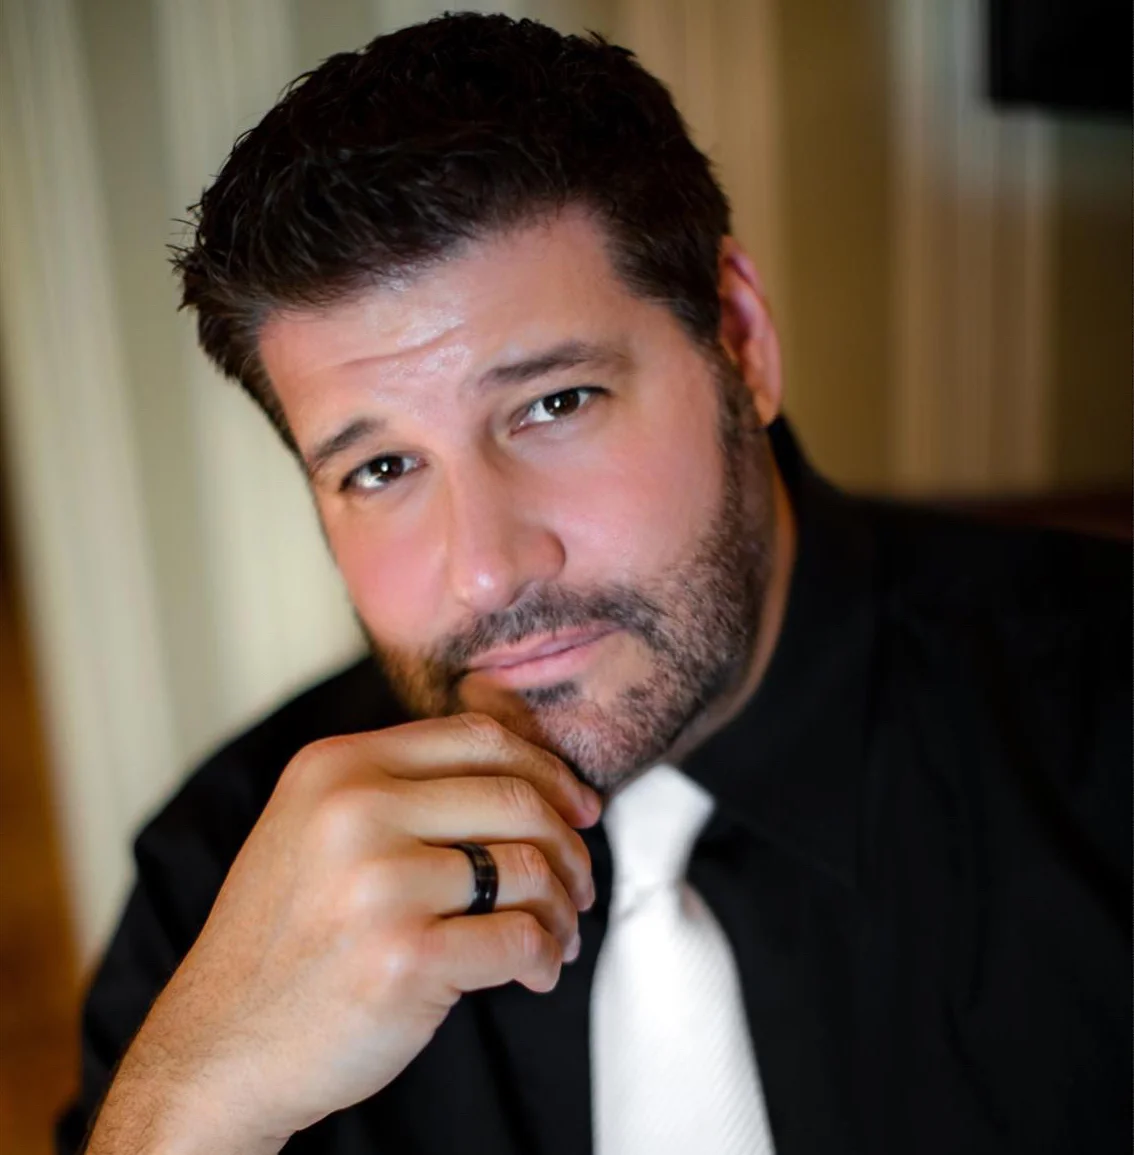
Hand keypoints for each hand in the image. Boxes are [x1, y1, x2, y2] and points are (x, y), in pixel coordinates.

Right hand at [87, 713, 600, 1153]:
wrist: (219, 1048)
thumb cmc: (288, 936)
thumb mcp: (320, 827)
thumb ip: (405, 785)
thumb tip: (533, 765)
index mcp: (337, 765)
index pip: (479, 737)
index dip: (547, 770)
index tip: (577, 807)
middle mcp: (354, 811)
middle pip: (515, 797)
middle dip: (568, 843)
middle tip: (580, 882)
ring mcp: (377, 883)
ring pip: (528, 868)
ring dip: (563, 906)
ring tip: (560, 933)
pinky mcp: (403, 958)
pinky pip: (520, 938)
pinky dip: (546, 956)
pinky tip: (538, 971)